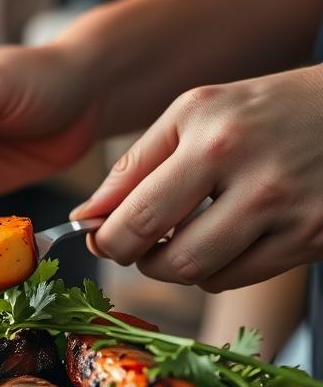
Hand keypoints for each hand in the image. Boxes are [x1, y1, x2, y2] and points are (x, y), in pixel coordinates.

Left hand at [72, 65, 322, 291]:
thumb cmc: (263, 110)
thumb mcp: (195, 113)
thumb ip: (135, 164)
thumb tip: (86, 215)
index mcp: (212, 135)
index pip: (138, 214)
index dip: (106, 239)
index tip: (99, 236)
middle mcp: (253, 174)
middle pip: (170, 258)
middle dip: (137, 259)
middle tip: (135, 245)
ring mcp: (289, 211)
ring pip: (204, 276)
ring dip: (176, 266)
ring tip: (178, 237)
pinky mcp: (315, 237)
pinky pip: (240, 276)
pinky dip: (216, 268)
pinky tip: (221, 238)